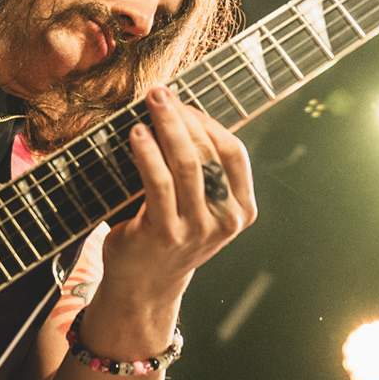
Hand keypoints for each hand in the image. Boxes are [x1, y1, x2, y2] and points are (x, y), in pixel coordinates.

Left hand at [98, 86, 255, 325]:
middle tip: (159, 93)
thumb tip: (180, 111)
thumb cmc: (170, 234)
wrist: (145, 286)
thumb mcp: (200, 206)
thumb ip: (202, 169)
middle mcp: (225, 221)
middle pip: (209, 153)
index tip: (183, 103)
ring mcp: (197, 230)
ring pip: (187, 164)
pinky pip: (159, 183)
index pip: (234, 153)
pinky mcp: (165, 233)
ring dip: (167, 126)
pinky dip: (148, 153)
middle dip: (183, 117)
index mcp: (241, 210)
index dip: (209, 122)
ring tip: (150, 103)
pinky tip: (137, 133)